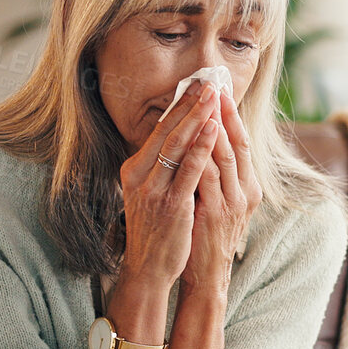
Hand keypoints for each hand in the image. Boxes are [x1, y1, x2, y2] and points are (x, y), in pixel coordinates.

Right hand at [118, 78, 222, 289]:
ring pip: (176, 145)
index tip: (196, 85)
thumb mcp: (153, 191)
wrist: (149, 267)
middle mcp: (139, 175)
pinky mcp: (170, 205)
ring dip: (197, 117)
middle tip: (207, 81)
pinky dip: (201, 146)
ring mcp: (153, 190)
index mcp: (134, 169)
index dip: (179, 106)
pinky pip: (188, 170)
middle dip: (189, 104)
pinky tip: (213, 129)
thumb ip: (163, 166)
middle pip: (166, 131)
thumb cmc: (157, 228)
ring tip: (213, 96)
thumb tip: (183, 136)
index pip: (159, 130)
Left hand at [182, 85, 261, 291]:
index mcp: (248, 188)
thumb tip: (202, 142)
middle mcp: (246, 193)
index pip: (242, 143)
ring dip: (213, 128)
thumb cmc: (206, 235)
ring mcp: (232, 203)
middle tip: (214, 86)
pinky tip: (190, 136)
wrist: (205, 274)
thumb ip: (214, 174)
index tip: (221, 90)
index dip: (232, 116)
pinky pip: (207, 177)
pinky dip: (199, 154)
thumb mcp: (217, 200)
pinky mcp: (215, 214)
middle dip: (224, 114)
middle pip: (237, 144)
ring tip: (203, 102)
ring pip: (224, 156)